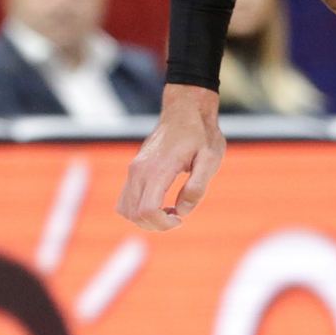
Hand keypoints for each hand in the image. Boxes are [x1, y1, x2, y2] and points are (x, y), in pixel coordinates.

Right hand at [117, 86, 224, 230]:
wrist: (185, 109)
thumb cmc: (201, 134)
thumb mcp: (210, 159)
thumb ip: (197, 187)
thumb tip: (181, 211)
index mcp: (159, 169)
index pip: (147, 210)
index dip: (162, 224)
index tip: (180, 217)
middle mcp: (140, 170)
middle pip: (134, 215)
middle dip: (156, 225)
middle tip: (177, 216)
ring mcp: (134, 169)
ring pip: (125, 209)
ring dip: (145, 219)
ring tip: (169, 210)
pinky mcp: (134, 168)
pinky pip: (125, 199)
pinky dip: (138, 209)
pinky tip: (160, 202)